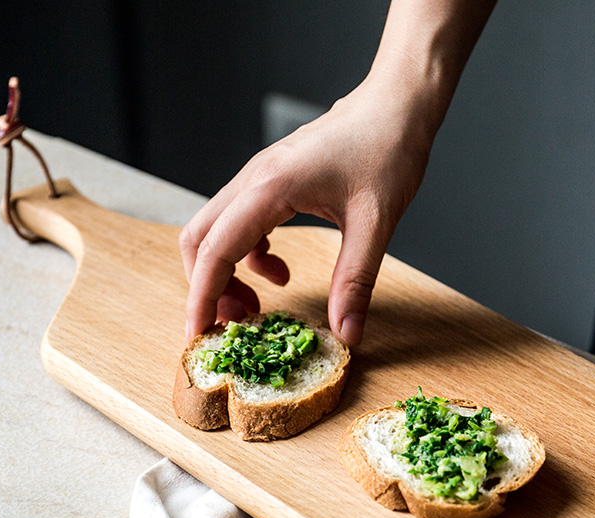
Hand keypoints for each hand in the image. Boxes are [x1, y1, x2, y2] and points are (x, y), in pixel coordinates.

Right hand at [179, 77, 431, 346]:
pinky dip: (248, 257)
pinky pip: (240, 225)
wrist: (395, 105)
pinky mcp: (271, 183)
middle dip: (207, 287)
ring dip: (226, 274)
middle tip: (237, 324)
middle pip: (200, 240)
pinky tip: (279, 273)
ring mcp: (258, 179)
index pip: (216, 250)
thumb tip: (345, 333)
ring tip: (257, 305)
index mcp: (269, 188)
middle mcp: (253, 180)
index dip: (202, 297)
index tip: (199, 334)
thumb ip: (355, 281)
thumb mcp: (375, 223)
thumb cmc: (387, 150)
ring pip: (216, 232)